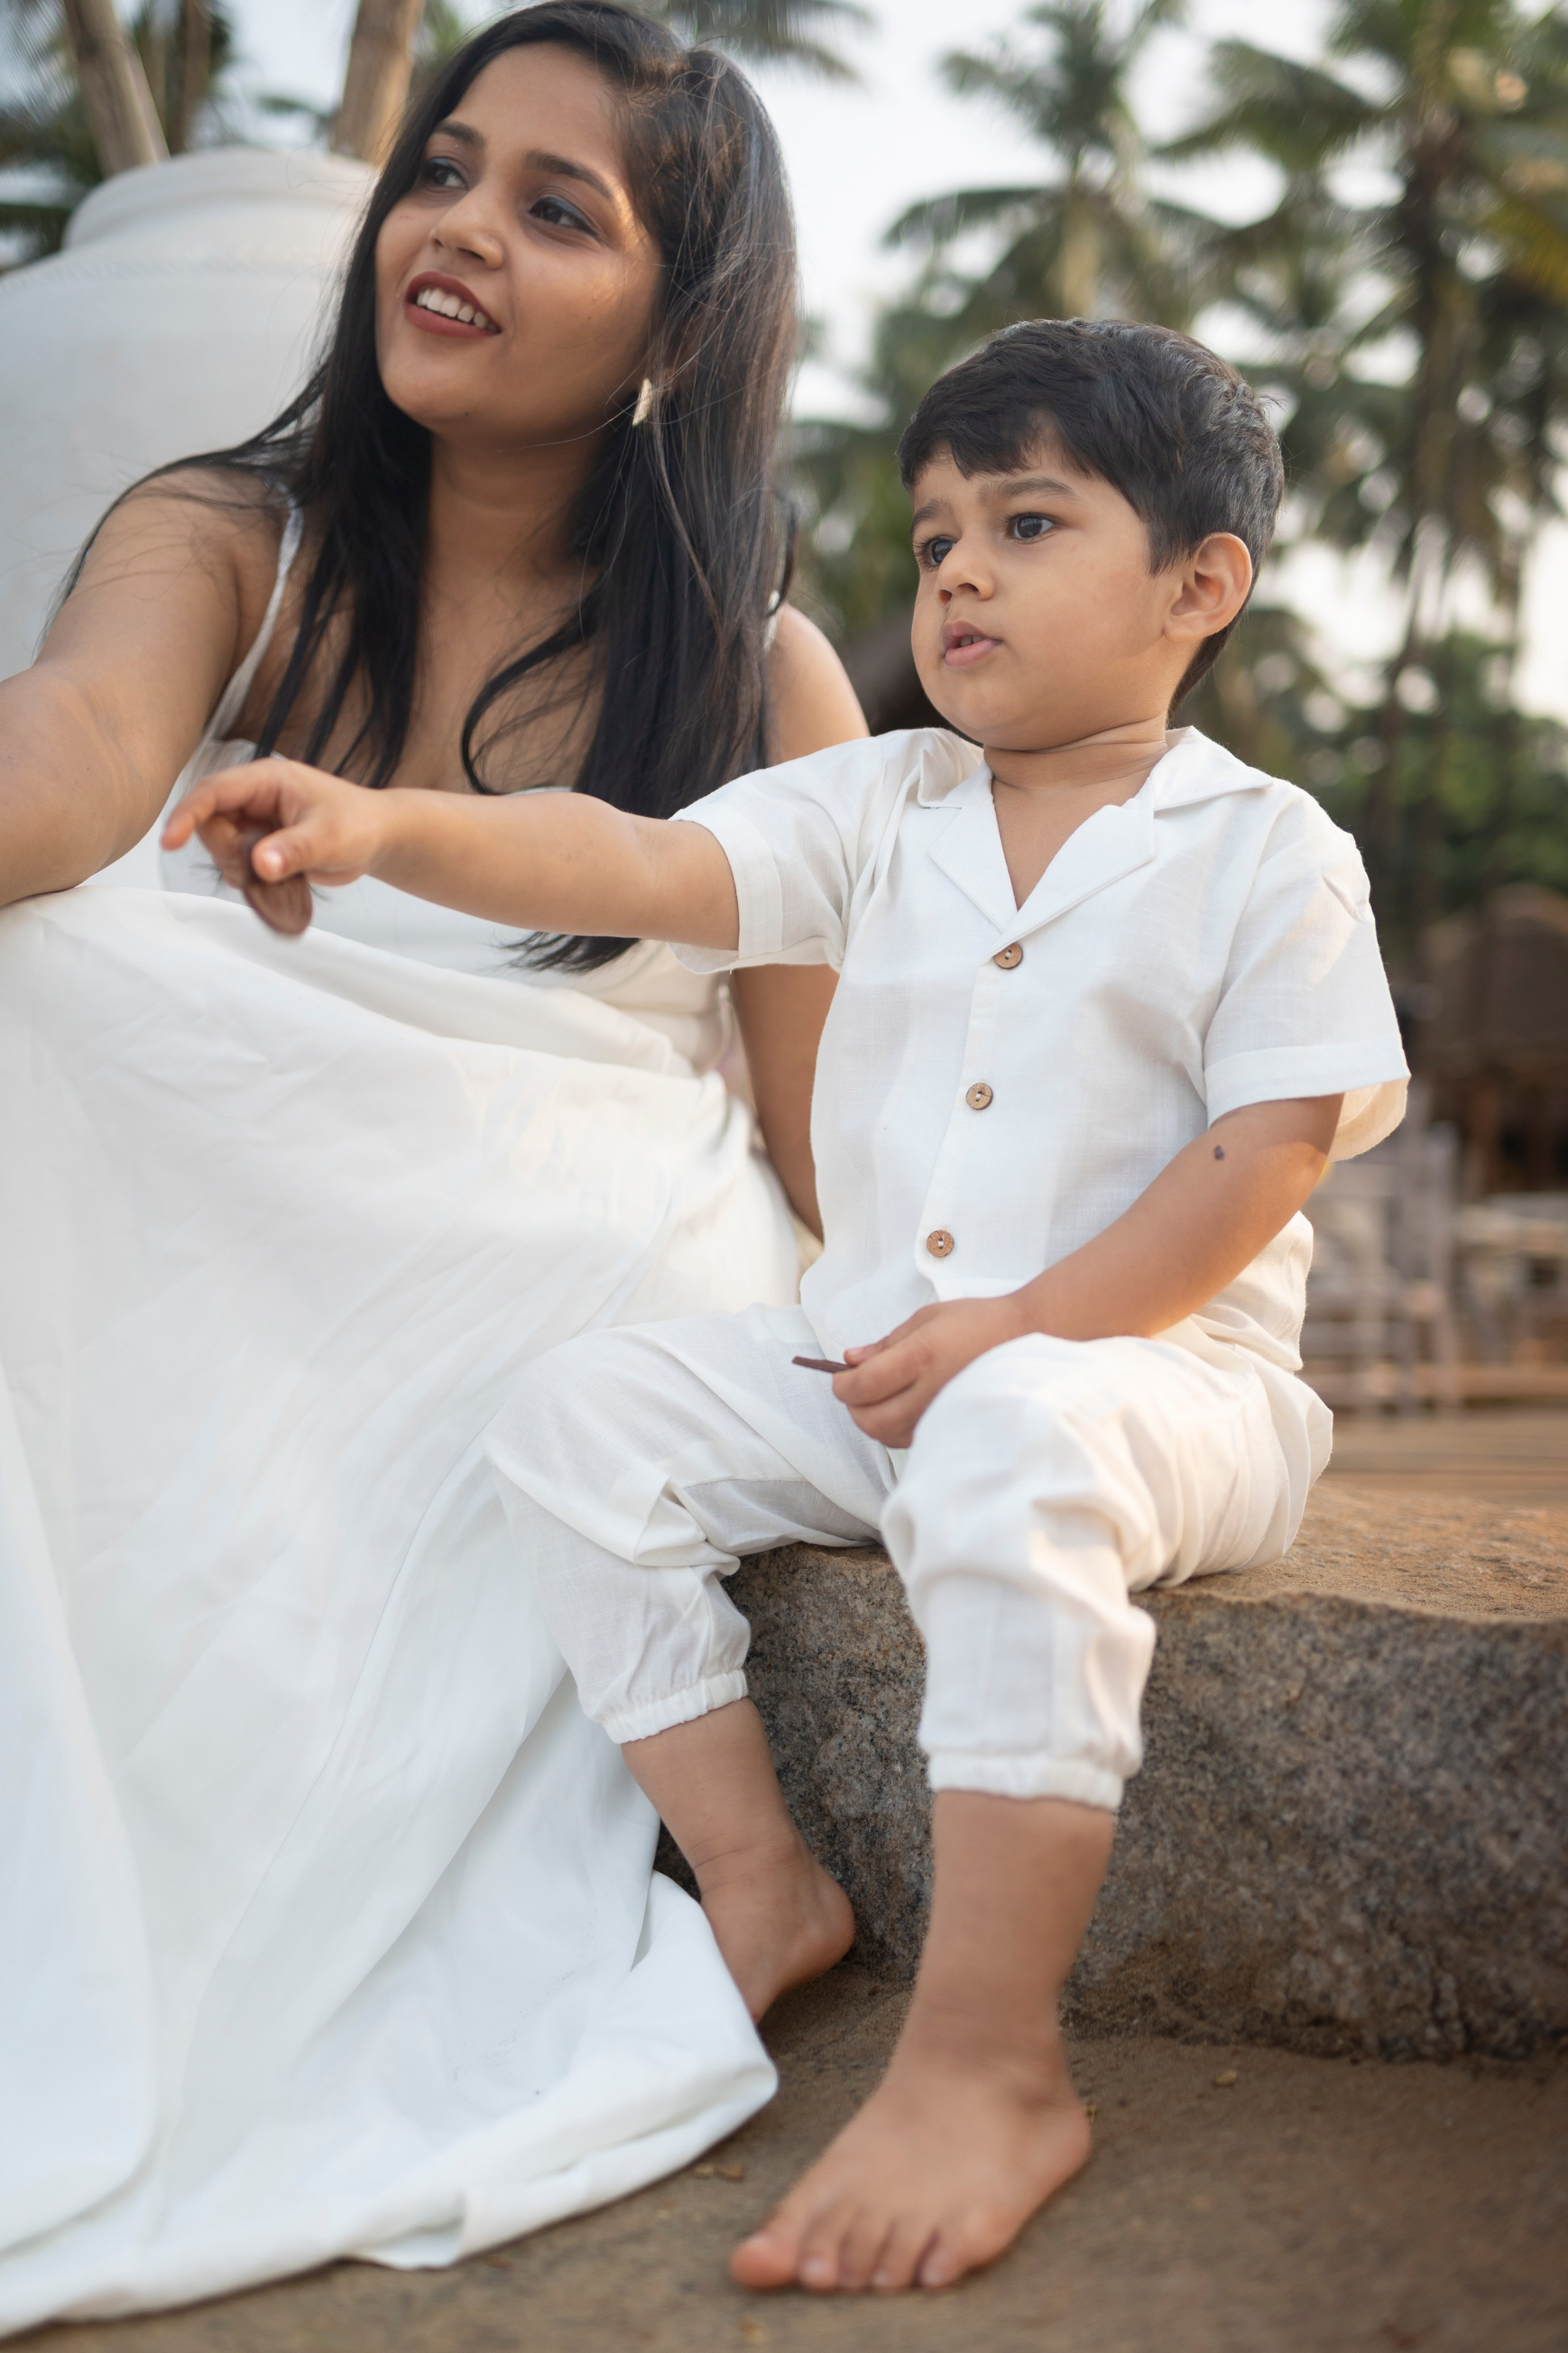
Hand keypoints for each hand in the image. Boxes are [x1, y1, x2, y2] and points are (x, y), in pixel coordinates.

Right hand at [161, 757, 390, 935]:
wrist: (378, 837)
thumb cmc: (359, 825)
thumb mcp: (330, 839)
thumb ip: (293, 851)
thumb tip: (260, 864)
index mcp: (267, 780)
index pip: (212, 791)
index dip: (187, 815)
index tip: (170, 842)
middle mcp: (255, 796)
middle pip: (210, 821)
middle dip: (223, 850)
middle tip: (255, 869)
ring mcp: (256, 819)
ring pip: (220, 844)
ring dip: (235, 865)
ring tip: (270, 875)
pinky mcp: (260, 841)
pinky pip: (236, 859)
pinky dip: (245, 874)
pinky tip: (270, 880)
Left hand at [832, 1295, 1029, 1447]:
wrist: (1026, 1337)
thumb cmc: (976, 1322)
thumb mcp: (925, 1319)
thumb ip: (885, 1344)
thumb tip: (850, 1360)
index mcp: (920, 1357)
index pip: (863, 1386)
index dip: (842, 1385)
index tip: (841, 1377)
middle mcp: (931, 1391)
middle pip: (871, 1421)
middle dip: (853, 1407)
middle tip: (854, 1389)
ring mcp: (943, 1413)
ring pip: (888, 1436)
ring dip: (873, 1420)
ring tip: (879, 1396)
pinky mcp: (953, 1425)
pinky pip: (911, 1439)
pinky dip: (895, 1428)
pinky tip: (902, 1407)